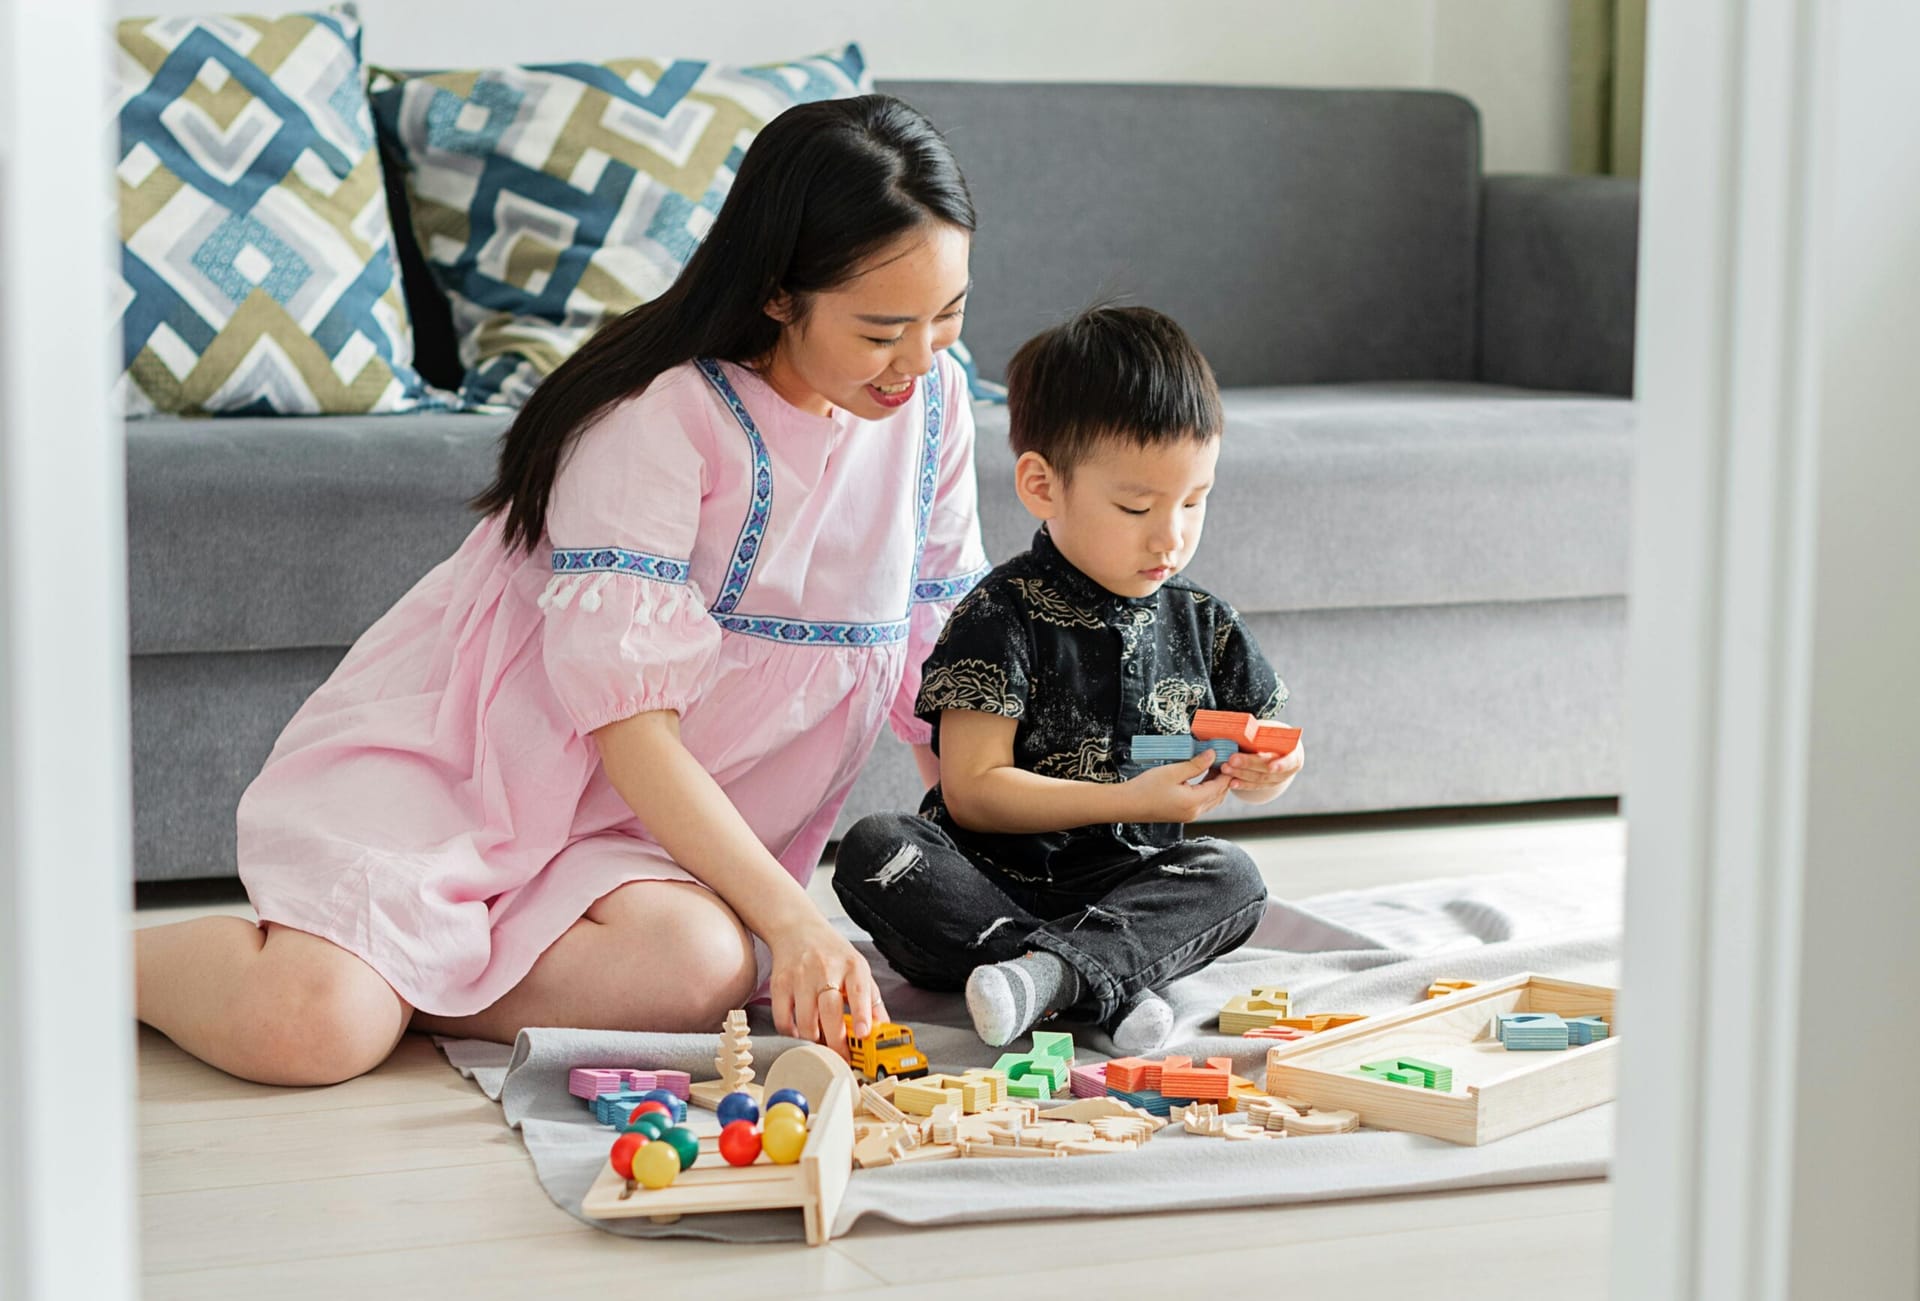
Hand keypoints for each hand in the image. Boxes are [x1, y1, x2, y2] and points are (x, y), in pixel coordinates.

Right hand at [764, 914, 887, 1061]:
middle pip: (830, 1011)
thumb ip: (871, 1000)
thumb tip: (883, 1030)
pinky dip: (792, 1034)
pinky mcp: (780, 984)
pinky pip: (783, 1019)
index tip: (864, 1034)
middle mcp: (826, 969)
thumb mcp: (858, 969)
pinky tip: (801, 1034)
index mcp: (852, 966)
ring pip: (806, 1020)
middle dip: (837, 1041)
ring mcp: (801, 976)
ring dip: (815, 1041)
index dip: (862, 1014)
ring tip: (822, 1047)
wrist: (798, 929)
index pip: (859, 991)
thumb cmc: (832, 954)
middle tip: (842, 1059)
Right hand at [1121, 752, 1235, 822]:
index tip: (1227, 756)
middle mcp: (1194, 812)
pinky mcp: (1182, 814)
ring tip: (1212, 765)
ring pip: (1212, 799)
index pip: (1220, 786)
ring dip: (1215, 784)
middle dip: (1224, 778)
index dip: (1226, 771)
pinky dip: (1206, 790)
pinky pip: (1202, 802)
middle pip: (1219, 795)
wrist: (1127, 804)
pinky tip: (1201, 777)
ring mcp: (1188, 815)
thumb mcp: (1172, 772)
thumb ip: (1195, 764)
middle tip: (1222, 759)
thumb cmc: (1145, 789)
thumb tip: (1212, 755)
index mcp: (1194, 802)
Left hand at [1223, 738, 1306, 803]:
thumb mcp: (1273, 734)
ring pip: (1258, 779)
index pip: (1289, 761)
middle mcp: (1287, 770)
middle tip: (1232, 759)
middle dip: (1249, 764)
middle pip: (1267, 769)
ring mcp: (1277, 780)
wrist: (1281, 750)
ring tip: (1226, 768)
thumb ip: (1262, 734)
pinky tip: (1231, 783)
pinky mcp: (1266, 786)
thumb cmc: (1275, 738)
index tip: (1270, 767)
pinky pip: (1253, 786)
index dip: (1280, 765)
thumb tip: (1242, 729)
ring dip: (1240, 774)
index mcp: (1293, 755)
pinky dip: (1241, 784)